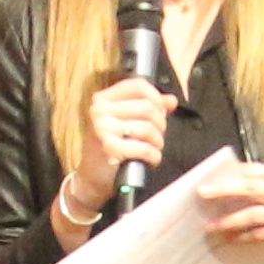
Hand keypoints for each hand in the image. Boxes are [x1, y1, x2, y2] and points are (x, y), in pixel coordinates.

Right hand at [67, 78, 173, 216]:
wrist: (91, 177)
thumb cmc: (109, 149)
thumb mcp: (126, 122)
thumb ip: (148, 108)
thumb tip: (171, 101)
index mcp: (103, 99)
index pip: (138, 86)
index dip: (157, 97)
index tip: (162, 111)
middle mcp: (100, 110)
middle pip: (146, 107)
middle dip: (160, 123)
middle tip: (158, 136)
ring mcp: (102, 128)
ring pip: (147, 127)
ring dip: (158, 141)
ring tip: (155, 148)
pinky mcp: (108, 147)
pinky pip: (143, 147)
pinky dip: (153, 155)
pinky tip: (152, 159)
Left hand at [193, 158, 263, 261]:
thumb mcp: (261, 196)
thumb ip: (244, 187)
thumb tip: (211, 185)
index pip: (251, 171)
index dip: (227, 176)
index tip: (205, 182)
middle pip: (252, 188)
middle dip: (225, 190)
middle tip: (203, 194)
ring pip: (255, 213)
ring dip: (230, 220)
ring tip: (211, 226)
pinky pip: (262, 234)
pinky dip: (244, 236)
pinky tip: (229, 239)